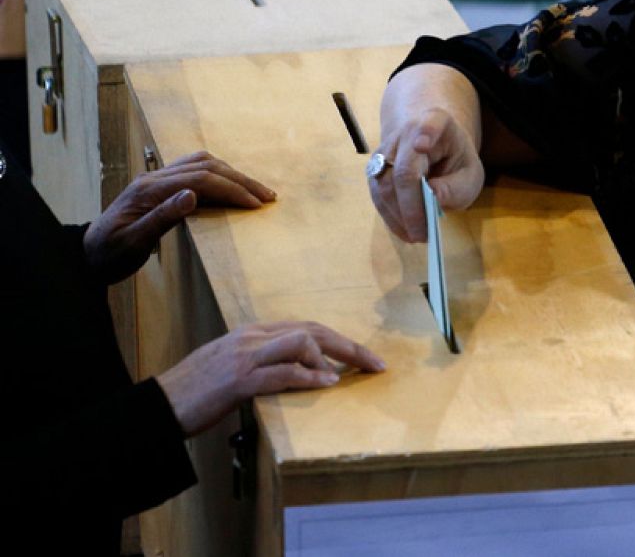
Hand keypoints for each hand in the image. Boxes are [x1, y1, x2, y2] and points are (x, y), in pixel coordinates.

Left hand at [84, 151, 274, 284]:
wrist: (85, 256)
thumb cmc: (109, 255)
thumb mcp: (133, 243)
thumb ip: (162, 217)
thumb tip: (192, 195)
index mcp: (149, 190)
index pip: (201, 179)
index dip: (232, 189)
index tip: (256, 204)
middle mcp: (154, 178)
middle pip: (206, 166)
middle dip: (240, 180)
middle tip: (267, 196)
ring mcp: (156, 179)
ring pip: (202, 163)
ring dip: (232, 174)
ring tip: (255, 190)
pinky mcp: (159, 186)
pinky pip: (194, 170)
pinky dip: (218, 174)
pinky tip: (230, 186)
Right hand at [156, 321, 384, 436]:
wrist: (158, 406)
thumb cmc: (195, 393)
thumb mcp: (233, 368)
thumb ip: (264, 363)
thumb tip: (298, 372)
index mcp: (252, 333)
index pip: (306, 327)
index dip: (339, 340)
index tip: (364, 356)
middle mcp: (251, 337)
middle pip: (313, 330)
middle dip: (350, 346)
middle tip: (376, 364)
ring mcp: (244, 356)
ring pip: (302, 341)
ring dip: (332, 358)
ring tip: (348, 376)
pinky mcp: (238, 379)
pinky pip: (283, 372)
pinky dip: (309, 376)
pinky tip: (327, 384)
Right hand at [369, 106, 485, 242]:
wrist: (431, 145)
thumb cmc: (454, 160)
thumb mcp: (470, 173)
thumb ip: (457, 186)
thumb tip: (433, 196)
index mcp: (436, 122)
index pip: (430, 124)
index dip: (425, 133)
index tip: (422, 144)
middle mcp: (405, 132)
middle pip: (402, 171)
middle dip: (411, 207)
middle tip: (424, 234)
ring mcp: (385, 149)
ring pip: (383, 186)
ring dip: (399, 216)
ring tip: (418, 235)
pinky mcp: (373, 168)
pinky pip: (377, 195)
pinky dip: (391, 217)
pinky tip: (406, 231)